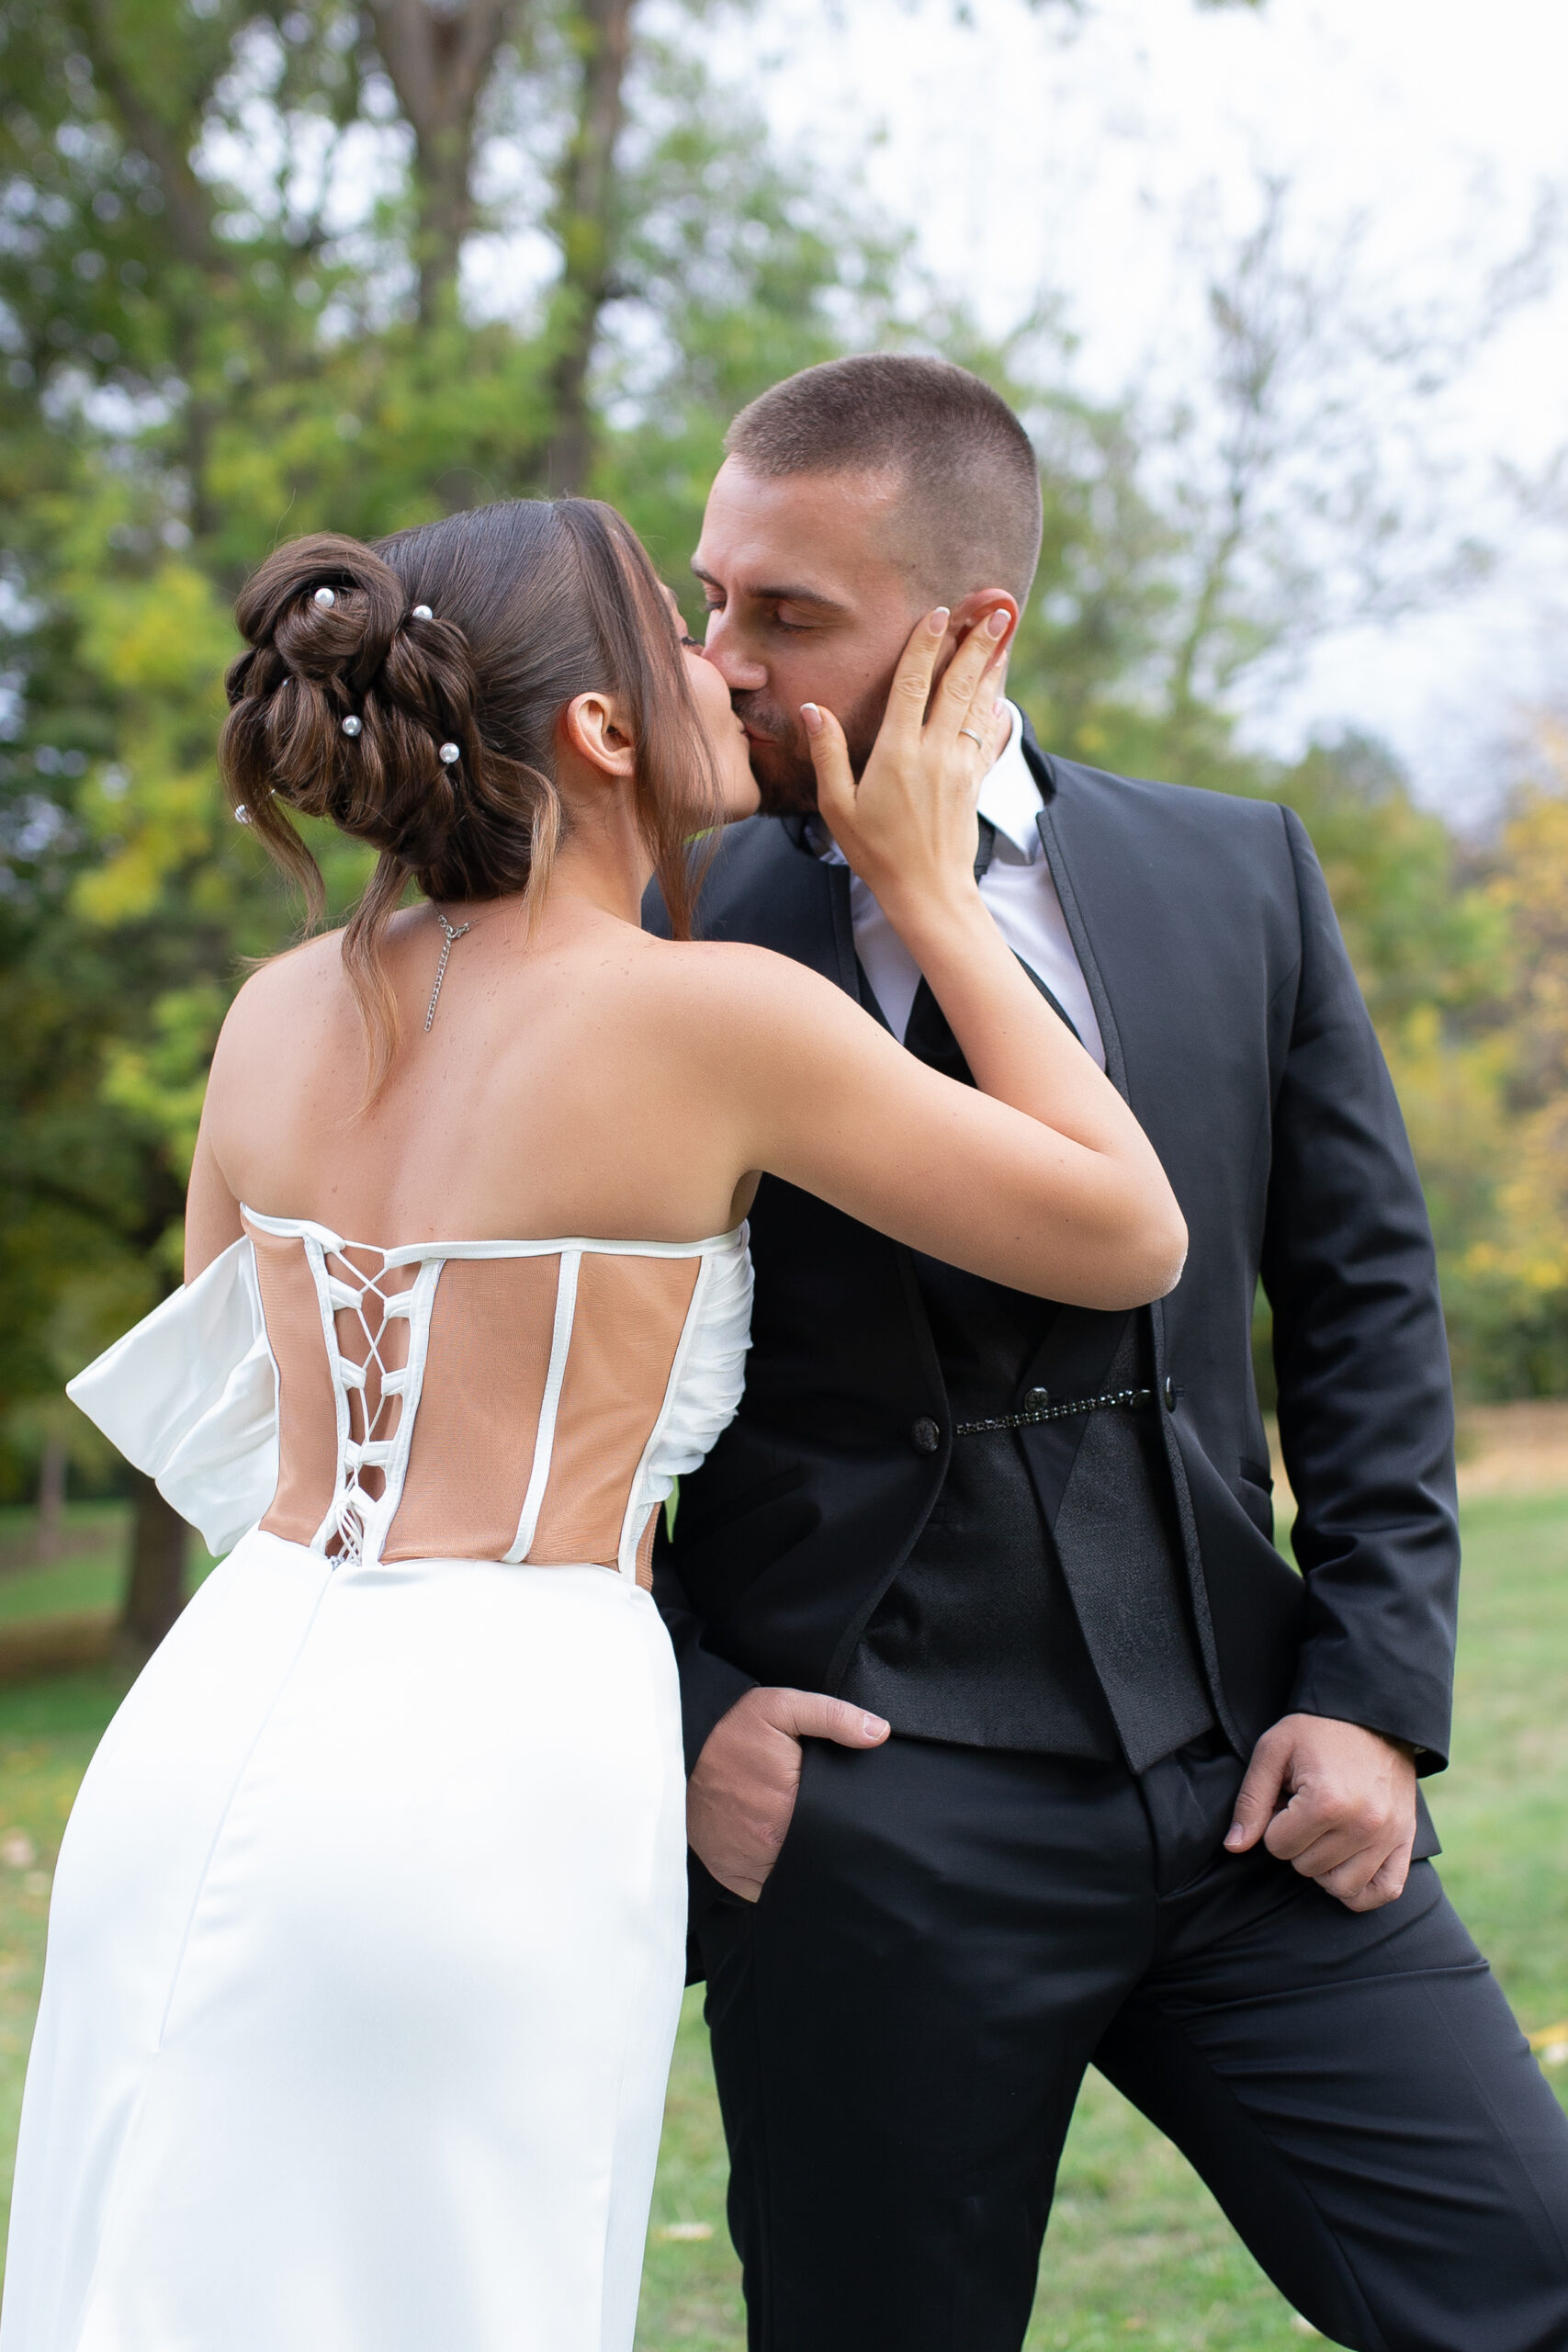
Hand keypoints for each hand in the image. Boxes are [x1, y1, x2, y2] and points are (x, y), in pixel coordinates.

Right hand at [687, 1686, 889, 1902]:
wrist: (674, 1757)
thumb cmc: (731, 1732)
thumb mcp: (781, 1707)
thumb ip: (833, 1716)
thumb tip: (878, 1732)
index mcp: (790, 1808)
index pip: (840, 1827)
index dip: (849, 1819)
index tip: (848, 1809)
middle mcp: (771, 1846)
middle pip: (821, 1854)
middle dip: (830, 1840)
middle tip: (830, 1818)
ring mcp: (752, 1867)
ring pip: (798, 1874)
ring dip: (807, 1860)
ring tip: (811, 1836)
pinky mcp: (737, 1879)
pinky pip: (772, 1888)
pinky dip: (781, 1875)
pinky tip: (785, 1854)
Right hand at [801, 606, 1010, 935]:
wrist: (928, 892)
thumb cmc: (876, 852)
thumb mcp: (838, 807)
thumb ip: (827, 754)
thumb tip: (812, 709)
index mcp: (897, 753)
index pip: (913, 685)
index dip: (926, 645)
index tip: (939, 614)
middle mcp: (935, 752)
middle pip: (958, 685)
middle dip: (977, 644)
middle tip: (997, 610)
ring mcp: (961, 766)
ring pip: (980, 704)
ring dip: (992, 667)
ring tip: (1006, 634)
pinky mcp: (975, 781)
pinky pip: (990, 734)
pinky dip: (997, 708)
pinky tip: (1002, 692)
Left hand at [1225, 1712, 1418, 1911]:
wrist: (1373, 1714)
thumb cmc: (1317, 1730)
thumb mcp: (1273, 1751)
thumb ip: (1251, 1801)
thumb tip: (1234, 1847)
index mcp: (1326, 1801)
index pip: (1277, 1846)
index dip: (1274, 1822)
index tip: (1286, 1798)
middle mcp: (1362, 1824)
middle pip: (1306, 1867)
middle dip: (1297, 1841)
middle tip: (1306, 1809)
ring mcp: (1388, 1835)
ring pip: (1340, 1886)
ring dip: (1324, 1866)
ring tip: (1325, 1832)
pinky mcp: (1405, 1840)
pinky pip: (1385, 1891)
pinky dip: (1363, 1890)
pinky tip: (1346, 1866)